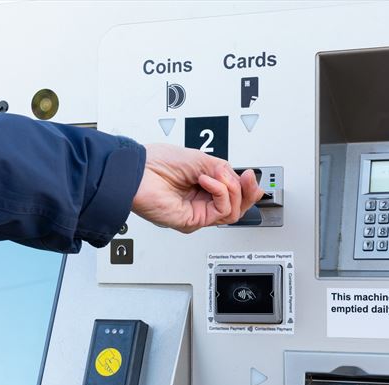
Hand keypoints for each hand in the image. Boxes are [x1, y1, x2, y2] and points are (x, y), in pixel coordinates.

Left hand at [131, 144, 263, 232]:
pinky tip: (207, 181)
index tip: (250, 175)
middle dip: (248, 191)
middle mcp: (202, 201)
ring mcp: (198, 212)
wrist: (138, 172)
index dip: (247, 186)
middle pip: (237, 206)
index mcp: (204, 186)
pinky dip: (219, 192)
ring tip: (215, 175)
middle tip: (248, 178)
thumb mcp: (199, 159)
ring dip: (231, 189)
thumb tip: (236, 177)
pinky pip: (220, 211)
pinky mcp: (193, 221)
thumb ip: (222, 169)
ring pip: (233, 212)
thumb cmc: (156, 164)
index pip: (233, 193)